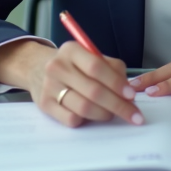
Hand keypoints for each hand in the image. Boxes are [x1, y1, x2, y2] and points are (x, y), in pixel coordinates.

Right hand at [0, 40, 143, 127]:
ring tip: (113, 114)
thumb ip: (111, 68)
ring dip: (105, 114)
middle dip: (118, 105)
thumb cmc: (72, 64)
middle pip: (93, 91)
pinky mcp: (45, 105)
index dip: (116, 83)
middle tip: (133, 114)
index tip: (131, 95)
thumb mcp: (89, 56)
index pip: (97, 67)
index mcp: (72, 50)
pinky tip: (92, 116)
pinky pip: (72, 119)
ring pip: (84, 107)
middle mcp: (58, 67)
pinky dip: (87, 120)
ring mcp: (49, 87)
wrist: (37, 68)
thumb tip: (128, 90)